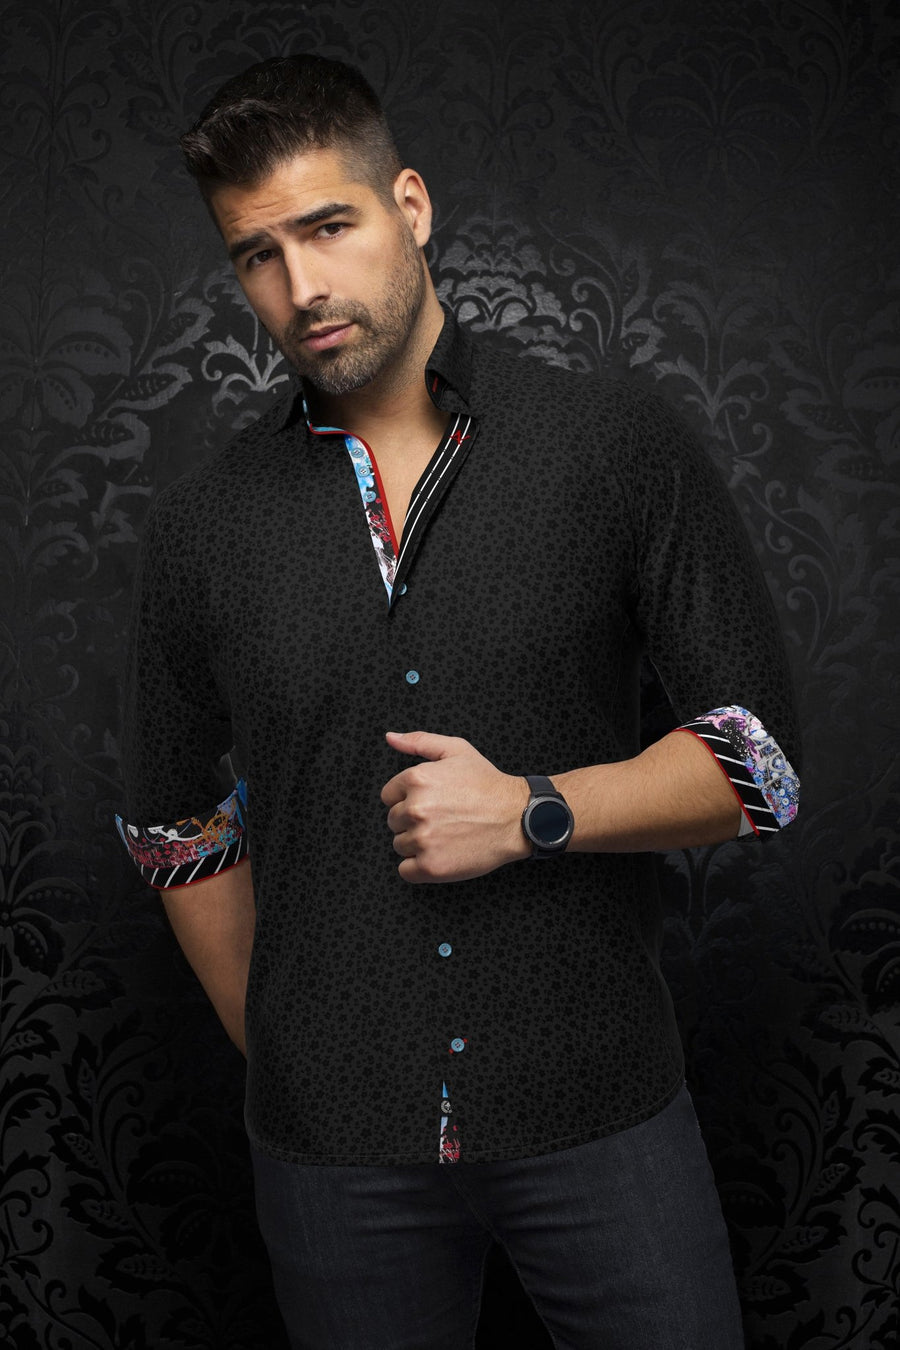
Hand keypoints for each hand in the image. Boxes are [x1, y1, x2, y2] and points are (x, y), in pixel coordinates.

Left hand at [381, 731, 529, 882]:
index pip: (388, 796)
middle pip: (393, 821)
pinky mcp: (431, 866)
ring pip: (400, 845)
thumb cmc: (488, 784)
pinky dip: (419, 867)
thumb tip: (391, 738)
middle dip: (413, 820)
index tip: (430, 802)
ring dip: (417, 844)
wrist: (517, 817)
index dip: (408, 798)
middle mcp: (415, 809)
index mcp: (416, 779)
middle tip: (442, 818)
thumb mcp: (456, 750)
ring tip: (445, 835)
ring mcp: (422, 839)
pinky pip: (406, 871)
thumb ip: (419, 741)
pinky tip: (440, 854)